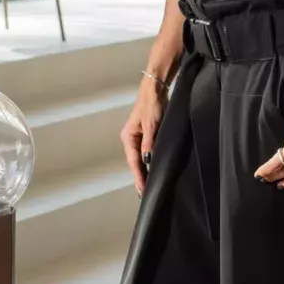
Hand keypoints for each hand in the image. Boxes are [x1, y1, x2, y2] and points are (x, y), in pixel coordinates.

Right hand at [120, 79, 167, 193]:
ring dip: (143, 172)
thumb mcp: (152, 125)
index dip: (139, 177)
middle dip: (139, 178)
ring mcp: (137, 137)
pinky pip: (145, 153)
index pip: (134, 162)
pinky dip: (147, 163)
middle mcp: (130, 139)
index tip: (143, 190)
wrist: (155, 89)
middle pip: (135, 162)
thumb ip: (149, 143)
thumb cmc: (152, 105)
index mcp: (128, 137)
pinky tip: (151, 170)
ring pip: (139, 159)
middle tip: (144, 194)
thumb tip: (147, 161)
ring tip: (147, 187)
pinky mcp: (145, 135)